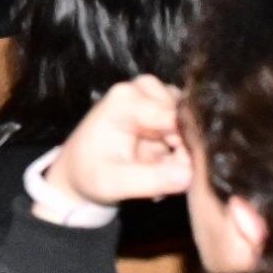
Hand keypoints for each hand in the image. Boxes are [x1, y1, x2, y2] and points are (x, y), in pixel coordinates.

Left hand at [48, 76, 195, 212]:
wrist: (80, 171)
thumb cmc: (90, 173)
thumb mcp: (114, 183)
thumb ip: (151, 179)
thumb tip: (189, 175)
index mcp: (125, 99)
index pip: (174, 115)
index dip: (186, 143)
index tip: (184, 167)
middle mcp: (142, 90)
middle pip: (187, 114)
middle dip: (187, 146)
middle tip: (172, 170)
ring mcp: (155, 98)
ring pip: (192, 121)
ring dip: (186, 148)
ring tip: (166, 167)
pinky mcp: (165, 111)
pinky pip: (190, 129)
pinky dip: (185, 149)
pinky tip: (168, 164)